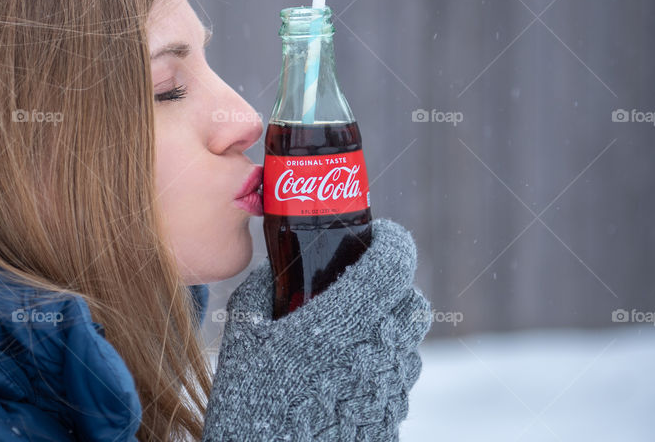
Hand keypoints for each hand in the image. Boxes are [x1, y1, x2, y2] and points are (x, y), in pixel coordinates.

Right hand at [202, 218, 431, 440]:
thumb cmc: (250, 403)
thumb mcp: (242, 338)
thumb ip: (258, 294)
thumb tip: (269, 276)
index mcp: (346, 319)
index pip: (395, 260)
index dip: (391, 239)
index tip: (375, 233)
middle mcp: (380, 351)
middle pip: (412, 300)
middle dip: (392, 284)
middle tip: (359, 284)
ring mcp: (390, 390)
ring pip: (408, 343)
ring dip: (386, 328)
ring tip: (346, 336)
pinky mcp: (390, 422)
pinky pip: (397, 381)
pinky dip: (379, 368)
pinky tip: (343, 378)